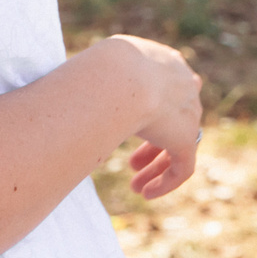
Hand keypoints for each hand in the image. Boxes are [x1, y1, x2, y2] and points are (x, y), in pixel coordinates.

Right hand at [99, 34, 202, 198]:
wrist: (122, 75)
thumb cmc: (101, 67)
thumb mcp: (101, 65)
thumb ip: (96, 79)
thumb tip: (68, 90)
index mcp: (166, 63)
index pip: (162, 92)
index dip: (145, 114)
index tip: (126, 125)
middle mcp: (183, 86)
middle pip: (172, 121)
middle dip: (151, 145)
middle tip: (132, 162)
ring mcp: (188, 113)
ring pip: (178, 147)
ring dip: (155, 168)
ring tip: (135, 186)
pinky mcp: (187, 139)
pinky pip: (182, 168)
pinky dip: (165, 182)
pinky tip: (146, 194)